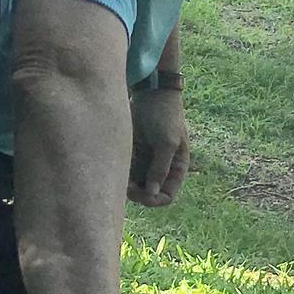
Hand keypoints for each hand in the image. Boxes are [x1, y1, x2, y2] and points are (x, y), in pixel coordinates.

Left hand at [127, 84, 189, 206]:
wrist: (152, 93)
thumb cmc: (165, 116)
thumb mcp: (167, 143)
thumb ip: (159, 168)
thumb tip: (152, 193)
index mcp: (176, 168)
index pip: (167, 196)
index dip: (154, 200)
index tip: (142, 196)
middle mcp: (161, 168)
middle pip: (148, 193)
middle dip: (137, 193)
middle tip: (126, 187)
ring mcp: (146, 161)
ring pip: (135, 184)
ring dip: (127, 184)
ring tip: (120, 176)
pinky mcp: (134, 153)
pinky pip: (126, 170)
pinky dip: (121, 173)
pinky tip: (117, 167)